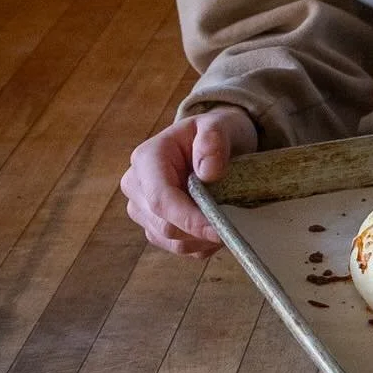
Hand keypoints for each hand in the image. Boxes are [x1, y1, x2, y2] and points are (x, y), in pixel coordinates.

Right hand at [120, 105, 257, 256]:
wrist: (211, 146)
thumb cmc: (213, 134)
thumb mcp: (218, 125)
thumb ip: (213, 140)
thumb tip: (208, 172)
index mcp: (146, 159)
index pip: (160, 200)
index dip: (189, 219)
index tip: (219, 230)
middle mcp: (136, 187)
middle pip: (164, 226)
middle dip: (200, 230)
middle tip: (236, 226)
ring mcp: (143, 210)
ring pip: (172, 241)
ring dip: (203, 239)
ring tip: (229, 222)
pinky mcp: (154, 227)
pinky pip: (179, 247)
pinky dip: (202, 243)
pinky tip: (217, 226)